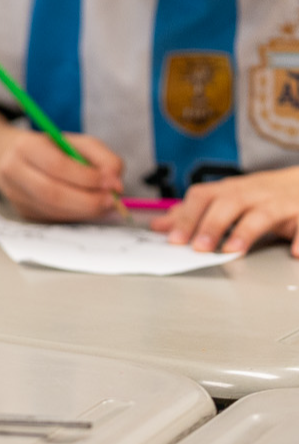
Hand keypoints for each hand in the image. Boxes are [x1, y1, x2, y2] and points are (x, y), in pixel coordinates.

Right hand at [0, 131, 122, 220]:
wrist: (15, 158)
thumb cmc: (53, 149)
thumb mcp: (80, 144)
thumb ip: (104, 159)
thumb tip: (115, 184)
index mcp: (26, 147)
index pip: (57, 166)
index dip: (87, 178)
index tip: (112, 183)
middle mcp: (13, 172)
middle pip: (51, 193)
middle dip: (87, 201)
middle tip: (111, 201)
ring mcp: (15, 195)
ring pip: (53, 210)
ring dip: (84, 211)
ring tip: (104, 204)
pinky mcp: (22, 212)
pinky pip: (54, 218)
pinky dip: (76, 215)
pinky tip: (86, 208)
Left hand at [152, 168, 298, 254]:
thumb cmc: (258, 195)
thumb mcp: (224, 199)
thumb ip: (192, 213)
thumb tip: (158, 225)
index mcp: (230, 190)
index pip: (202, 196)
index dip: (187, 216)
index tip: (174, 239)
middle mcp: (253, 193)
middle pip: (229, 203)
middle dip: (212, 224)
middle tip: (199, 248)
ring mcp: (280, 203)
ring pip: (262, 214)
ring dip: (246, 232)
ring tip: (233, 250)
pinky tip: (295, 253)